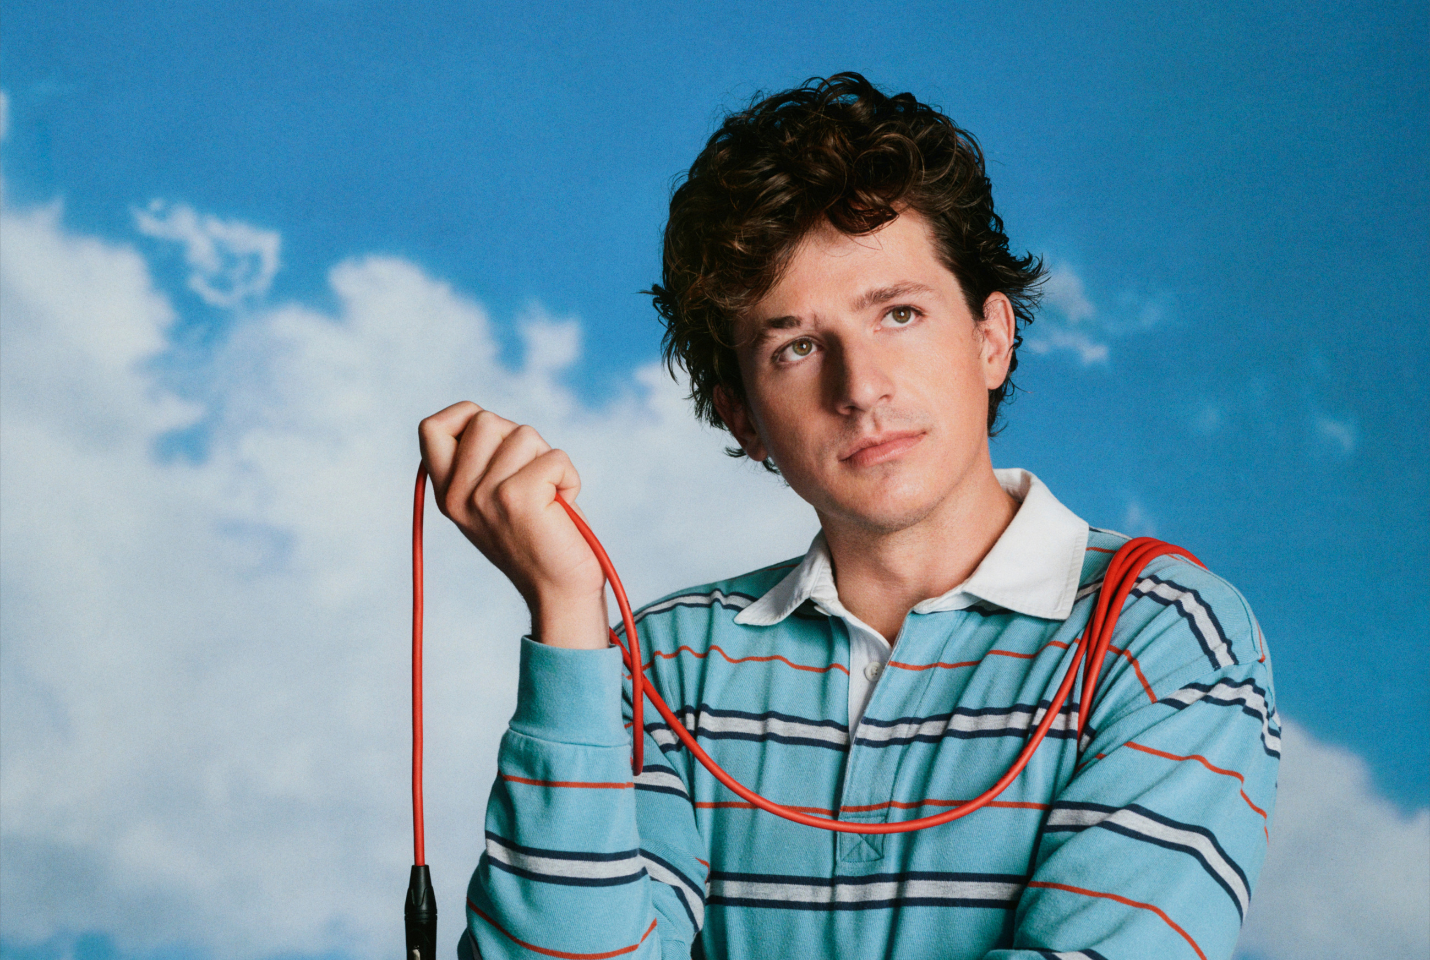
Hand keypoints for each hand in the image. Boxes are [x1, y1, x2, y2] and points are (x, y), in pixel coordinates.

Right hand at [418, 402, 608, 649]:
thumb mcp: (493, 500)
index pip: (432, 427)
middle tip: (532, 479)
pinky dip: (569, 476)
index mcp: (446, 493)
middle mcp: (457, 495)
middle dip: (519, 439)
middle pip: (485, 419)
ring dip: (548, 459)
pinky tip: (563, 505)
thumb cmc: (537, 540)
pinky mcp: (517, 497)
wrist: (558, 593)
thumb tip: (486, 421)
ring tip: (548, 497)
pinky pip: (555, 456)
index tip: (495, 439)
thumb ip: (480, 464)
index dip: (465, 416)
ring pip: (523, 433)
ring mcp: (484, 496)